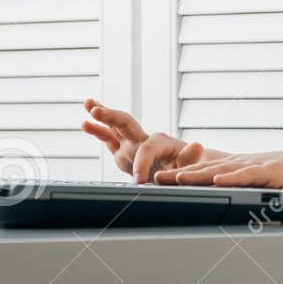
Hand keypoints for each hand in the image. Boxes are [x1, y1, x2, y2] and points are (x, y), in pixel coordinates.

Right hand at [81, 97, 208, 182]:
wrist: (177, 171)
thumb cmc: (183, 169)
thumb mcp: (188, 166)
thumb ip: (189, 157)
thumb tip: (197, 145)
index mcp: (160, 143)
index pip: (147, 148)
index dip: (142, 162)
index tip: (139, 180)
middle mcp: (143, 138)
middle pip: (126, 122)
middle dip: (111, 116)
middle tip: (98, 111)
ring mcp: (131, 142)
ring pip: (114, 125)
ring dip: (102, 114)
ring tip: (88, 103)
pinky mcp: (122, 149)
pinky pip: (108, 138)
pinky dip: (97, 130)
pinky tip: (84, 123)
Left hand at [154, 148, 282, 190]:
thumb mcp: (258, 185)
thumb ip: (240, 193)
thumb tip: (222, 208)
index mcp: (235, 169)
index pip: (202, 171)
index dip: (180, 174)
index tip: (157, 180)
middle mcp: (240, 165)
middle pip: (204, 169)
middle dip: (179, 174)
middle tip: (156, 178)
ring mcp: (254, 166)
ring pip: (221, 170)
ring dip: (199, 174)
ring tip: (177, 178)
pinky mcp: (269, 171)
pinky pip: (247, 175)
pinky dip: (232, 177)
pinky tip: (217, 180)